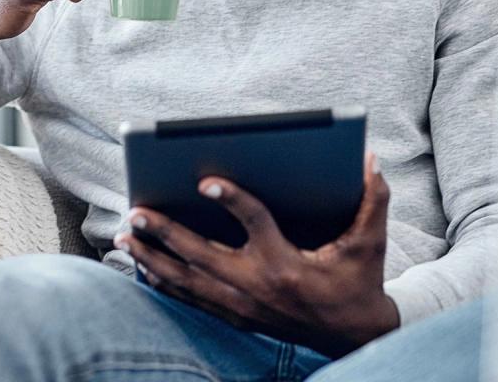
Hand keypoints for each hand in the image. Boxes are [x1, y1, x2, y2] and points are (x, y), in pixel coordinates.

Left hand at [113, 152, 398, 356]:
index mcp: (286, 262)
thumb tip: (371, 161)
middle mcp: (257, 285)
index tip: (204, 179)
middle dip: (165, 232)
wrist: (354, 337)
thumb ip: (373, 200)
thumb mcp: (370, 243)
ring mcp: (242, 304)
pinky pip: (192, 298)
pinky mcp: (237, 316)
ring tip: (124, 236)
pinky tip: (144, 267)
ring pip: (188, 279)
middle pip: (202, 254)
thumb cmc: (357, 282)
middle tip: (137, 209)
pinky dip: (165, 281)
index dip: (231, 199)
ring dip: (154, 256)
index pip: (254, 223)